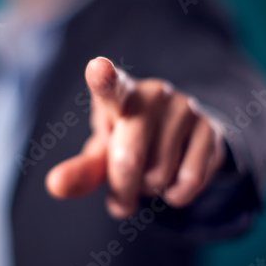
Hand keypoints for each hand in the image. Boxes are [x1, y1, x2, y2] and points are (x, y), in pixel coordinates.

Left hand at [46, 57, 226, 218]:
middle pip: (128, 159)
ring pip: (158, 176)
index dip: (103, 78)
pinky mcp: (211, 128)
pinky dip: (176, 196)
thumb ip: (81, 170)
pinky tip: (175, 181)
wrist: (179, 138)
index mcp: (119, 95)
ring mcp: (185, 107)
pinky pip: (188, 181)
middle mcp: (153, 93)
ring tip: (153, 174)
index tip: (98, 68)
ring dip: (150, 191)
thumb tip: (54, 185)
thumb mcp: (103, 155)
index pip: (110, 86)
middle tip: (122, 197)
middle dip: (122, 190)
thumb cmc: (129, 143)